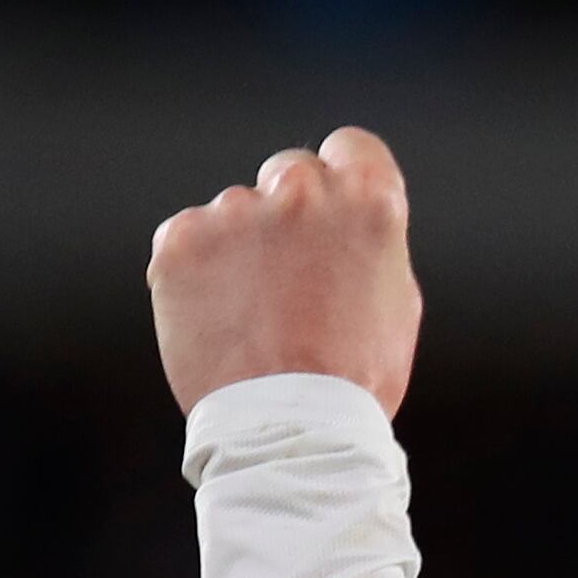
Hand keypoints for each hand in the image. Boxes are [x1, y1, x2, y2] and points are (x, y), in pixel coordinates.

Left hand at [149, 126, 422, 418]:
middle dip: (291, 214)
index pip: (351, 148)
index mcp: (367, 198)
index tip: (333, 213)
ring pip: (237, 213)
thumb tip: (342, 219)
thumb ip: (367, 239)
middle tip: (292, 281)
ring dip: (242, 250)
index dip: (344, 180)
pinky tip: (221, 319)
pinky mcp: (181, 240)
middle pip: (291, 172)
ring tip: (256, 316)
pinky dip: (200, 274)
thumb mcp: (395, 298)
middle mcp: (301, 190)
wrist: (291, 429)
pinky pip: (189, 241)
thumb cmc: (355, 377)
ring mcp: (234, 211)